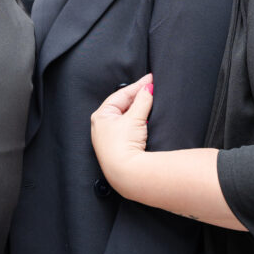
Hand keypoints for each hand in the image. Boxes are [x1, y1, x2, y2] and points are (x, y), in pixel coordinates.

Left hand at [90, 75, 153, 193]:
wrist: (126, 174)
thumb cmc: (123, 146)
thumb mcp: (135, 118)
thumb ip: (142, 100)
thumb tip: (147, 88)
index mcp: (101, 115)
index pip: (122, 94)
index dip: (137, 86)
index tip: (150, 79)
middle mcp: (102, 126)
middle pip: (123, 105)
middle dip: (137, 97)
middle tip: (152, 89)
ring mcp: (109, 138)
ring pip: (126, 117)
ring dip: (138, 110)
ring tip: (151, 102)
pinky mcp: (117, 149)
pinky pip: (128, 128)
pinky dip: (137, 122)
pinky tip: (146, 121)